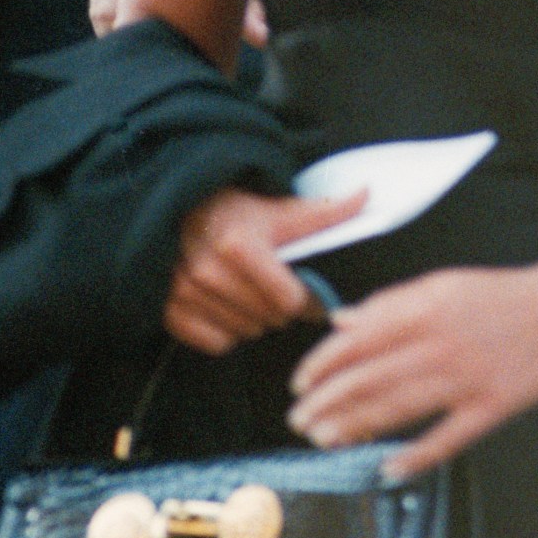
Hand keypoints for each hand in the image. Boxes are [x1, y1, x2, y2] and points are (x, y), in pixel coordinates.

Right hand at [165, 186, 364, 354]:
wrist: (176, 211)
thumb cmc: (232, 211)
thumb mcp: (278, 210)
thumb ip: (325, 212)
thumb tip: (368, 194)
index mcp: (239, 246)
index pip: (290, 301)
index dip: (302, 295)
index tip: (298, 286)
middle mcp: (208, 271)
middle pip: (270, 319)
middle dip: (276, 306)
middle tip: (266, 283)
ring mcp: (184, 293)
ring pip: (245, 333)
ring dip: (252, 318)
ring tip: (243, 290)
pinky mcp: (169, 311)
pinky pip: (217, 344)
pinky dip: (225, 331)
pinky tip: (223, 304)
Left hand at [289, 251, 537, 480]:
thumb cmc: (501, 295)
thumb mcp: (440, 284)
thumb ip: (388, 303)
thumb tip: (342, 321)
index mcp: (423, 309)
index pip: (357, 341)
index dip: (321, 365)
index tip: (299, 383)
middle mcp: (438, 345)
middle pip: (370, 379)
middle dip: (327, 403)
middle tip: (300, 421)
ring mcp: (465, 379)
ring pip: (398, 409)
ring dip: (356, 428)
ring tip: (325, 441)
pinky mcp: (491, 407)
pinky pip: (447, 437)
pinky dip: (416, 455)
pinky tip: (389, 467)